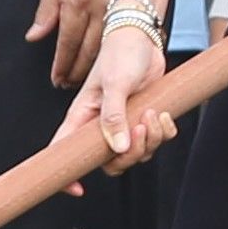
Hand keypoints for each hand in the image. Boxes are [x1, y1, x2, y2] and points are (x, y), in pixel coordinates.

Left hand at [27, 0, 116, 90]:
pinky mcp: (132, 6)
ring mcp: (118, 9)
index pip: (67, 43)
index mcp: (76, 2)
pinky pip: (124, 37)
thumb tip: (34, 37)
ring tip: (88, 82)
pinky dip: (117, 54)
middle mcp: (98, 8)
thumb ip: (45, 12)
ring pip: (107, 49)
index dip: (61, 65)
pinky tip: (112, 65)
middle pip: (88, 52)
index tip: (56, 79)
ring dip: (96, 69)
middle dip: (77, 72)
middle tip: (68, 85)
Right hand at [61, 19, 173, 171]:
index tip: (77, 189)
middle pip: (110, 162)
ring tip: (153, 113)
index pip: (64, 151)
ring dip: (151, 139)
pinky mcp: (142, 119)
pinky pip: (154, 142)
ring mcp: (122, 124)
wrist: (142, 39)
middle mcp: (100, 125)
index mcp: (83, 117)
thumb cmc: (120, 54)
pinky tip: (163, 112)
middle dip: (132, 153)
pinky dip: (164, 132)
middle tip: (141, 129)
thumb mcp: (114, 83)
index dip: (68, 175)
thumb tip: (118, 148)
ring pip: (135, 154)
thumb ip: (114, 116)